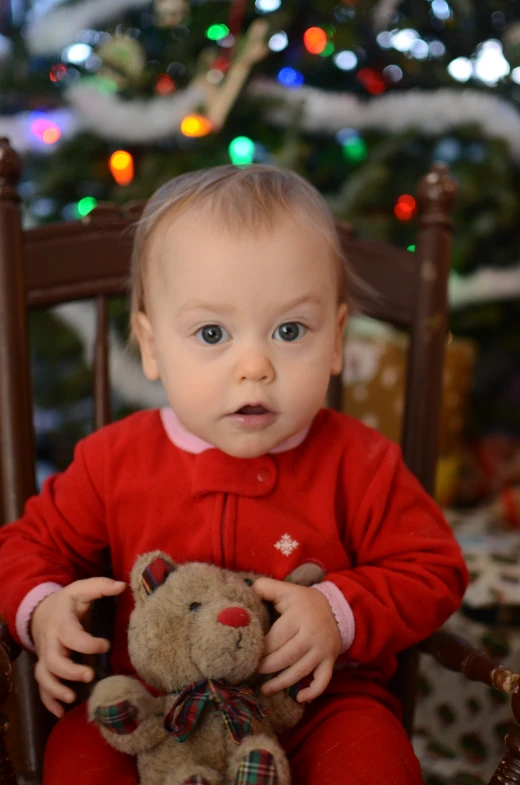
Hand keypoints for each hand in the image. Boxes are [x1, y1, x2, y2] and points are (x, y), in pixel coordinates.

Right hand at [31, 577, 125, 717]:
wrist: (40, 611)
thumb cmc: (67, 602)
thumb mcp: (81, 588)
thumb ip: (100, 586)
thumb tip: (122, 585)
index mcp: (61, 623)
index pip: (71, 635)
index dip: (87, 643)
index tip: (105, 645)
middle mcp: (50, 642)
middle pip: (54, 661)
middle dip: (70, 671)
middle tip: (89, 676)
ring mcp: (45, 657)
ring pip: (44, 676)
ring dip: (56, 690)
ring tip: (72, 698)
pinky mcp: (44, 667)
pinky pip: (42, 687)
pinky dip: (48, 701)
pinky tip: (60, 713)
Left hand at [253, 578, 340, 702]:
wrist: (335, 608)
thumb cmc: (303, 602)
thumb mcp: (286, 590)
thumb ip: (265, 588)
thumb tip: (246, 591)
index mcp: (298, 617)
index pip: (276, 638)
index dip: (261, 649)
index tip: (247, 655)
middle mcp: (311, 634)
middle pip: (286, 657)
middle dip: (266, 667)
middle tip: (251, 671)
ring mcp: (322, 650)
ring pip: (301, 671)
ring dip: (281, 683)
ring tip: (264, 689)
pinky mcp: (330, 661)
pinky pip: (323, 680)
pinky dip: (313, 691)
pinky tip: (300, 698)